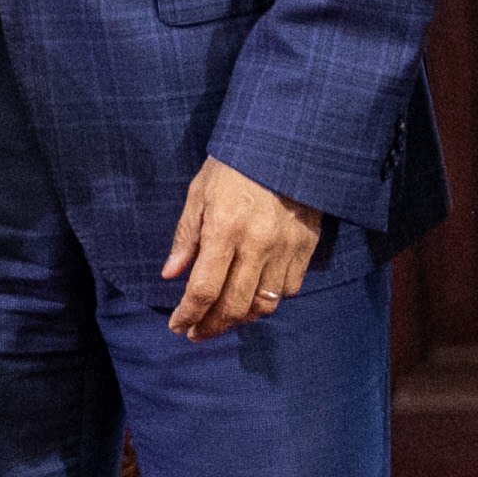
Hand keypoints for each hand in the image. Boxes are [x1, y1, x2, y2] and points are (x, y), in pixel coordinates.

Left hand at [160, 158, 324, 340]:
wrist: (285, 144)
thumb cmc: (234, 166)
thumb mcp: (199, 193)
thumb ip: (186, 236)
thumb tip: (170, 275)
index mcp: (224, 229)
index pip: (204, 289)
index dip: (188, 315)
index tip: (178, 326)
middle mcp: (257, 244)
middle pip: (233, 306)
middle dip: (211, 326)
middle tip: (196, 332)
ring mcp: (285, 248)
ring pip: (264, 305)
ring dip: (240, 318)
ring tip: (222, 317)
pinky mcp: (306, 247)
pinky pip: (289, 290)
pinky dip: (269, 300)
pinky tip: (254, 295)